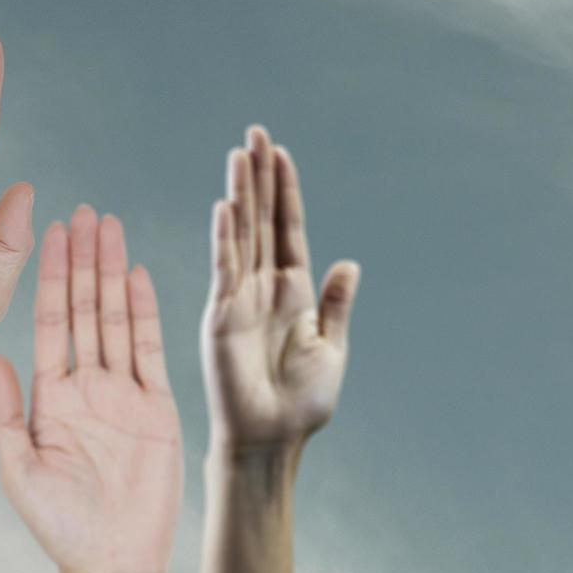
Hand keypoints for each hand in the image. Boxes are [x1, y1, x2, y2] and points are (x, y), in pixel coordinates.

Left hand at [0, 206, 181, 572]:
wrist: (113, 559)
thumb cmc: (61, 524)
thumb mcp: (20, 468)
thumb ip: (6, 415)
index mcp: (51, 396)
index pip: (51, 322)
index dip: (52, 277)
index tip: (49, 233)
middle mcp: (87, 385)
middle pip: (86, 309)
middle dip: (84, 260)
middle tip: (83, 212)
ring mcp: (123, 393)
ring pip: (118, 319)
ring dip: (113, 273)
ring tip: (109, 227)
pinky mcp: (156, 407)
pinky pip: (150, 350)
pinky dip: (145, 312)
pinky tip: (137, 274)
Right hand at [205, 126, 360, 449]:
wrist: (274, 440)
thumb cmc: (302, 404)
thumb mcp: (331, 348)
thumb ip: (336, 305)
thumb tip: (350, 262)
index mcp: (293, 292)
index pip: (288, 229)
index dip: (285, 190)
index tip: (281, 151)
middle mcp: (264, 287)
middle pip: (261, 219)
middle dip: (259, 176)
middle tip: (255, 132)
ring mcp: (240, 298)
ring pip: (241, 234)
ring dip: (240, 194)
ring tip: (239, 153)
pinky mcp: (222, 317)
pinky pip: (225, 270)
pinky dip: (225, 238)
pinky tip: (226, 206)